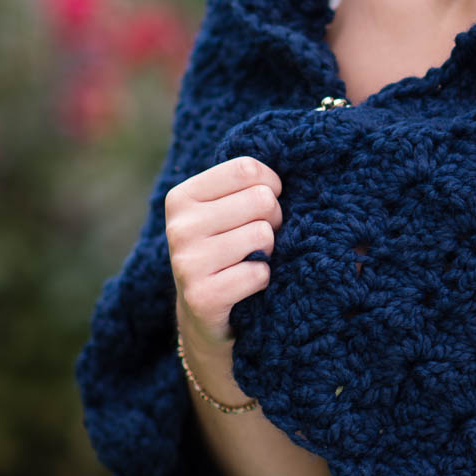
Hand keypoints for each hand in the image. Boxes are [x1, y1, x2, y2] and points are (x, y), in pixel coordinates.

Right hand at [166, 155, 282, 352]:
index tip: (264, 205)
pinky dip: (263, 281)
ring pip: (263, 234)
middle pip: (261, 199)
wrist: (206, 318)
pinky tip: (245, 288)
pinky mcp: (202, 297)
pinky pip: (260, 273)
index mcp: (182, 197)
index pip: (247, 169)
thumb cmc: (227, 251)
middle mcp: (179, 227)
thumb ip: (248, 184)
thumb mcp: (226, 210)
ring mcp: (187, 262)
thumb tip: (297, 157)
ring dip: (269, 252)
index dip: (271, 186)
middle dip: (273, 220)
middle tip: (258, 240)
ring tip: (250, 262)